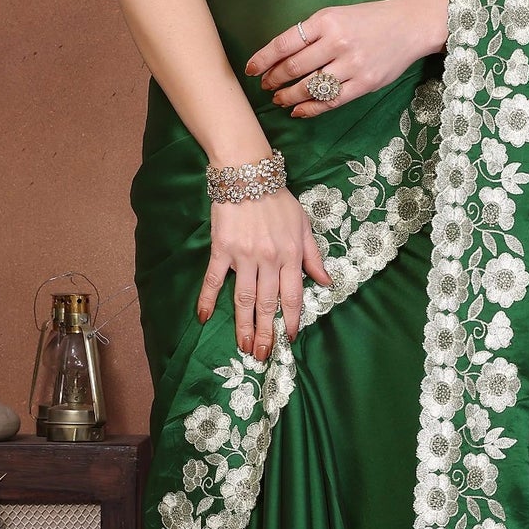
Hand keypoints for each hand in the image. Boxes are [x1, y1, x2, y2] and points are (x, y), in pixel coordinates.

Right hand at [198, 186, 332, 358]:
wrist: (248, 173)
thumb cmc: (278, 199)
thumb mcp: (304, 225)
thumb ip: (314, 256)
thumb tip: (326, 282)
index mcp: (291, 255)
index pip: (292, 296)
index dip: (291, 321)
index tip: (289, 339)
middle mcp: (269, 260)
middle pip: (266, 304)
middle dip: (265, 333)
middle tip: (262, 355)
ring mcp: (244, 256)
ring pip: (243, 299)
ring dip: (243, 325)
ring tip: (243, 347)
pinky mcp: (222, 249)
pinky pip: (213, 279)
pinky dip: (207, 299)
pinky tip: (202, 317)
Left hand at [245, 0, 449, 115]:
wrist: (409, 25)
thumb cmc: (369, 20)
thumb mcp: (337, 15)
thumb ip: (312, 34)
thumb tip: (279, 57)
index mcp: (326, 20)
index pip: (284, 43)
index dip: (263, 59)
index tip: (250, 70)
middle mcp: (337, 42)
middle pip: (293, 68)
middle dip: (274, 80)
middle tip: (265, 86)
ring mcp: (352, 64)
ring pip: (310, 88)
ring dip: (288, 97)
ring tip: (279, 99)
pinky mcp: (365, 83)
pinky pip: (331, 102)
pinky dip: (310, 109)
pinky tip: (299, 111)